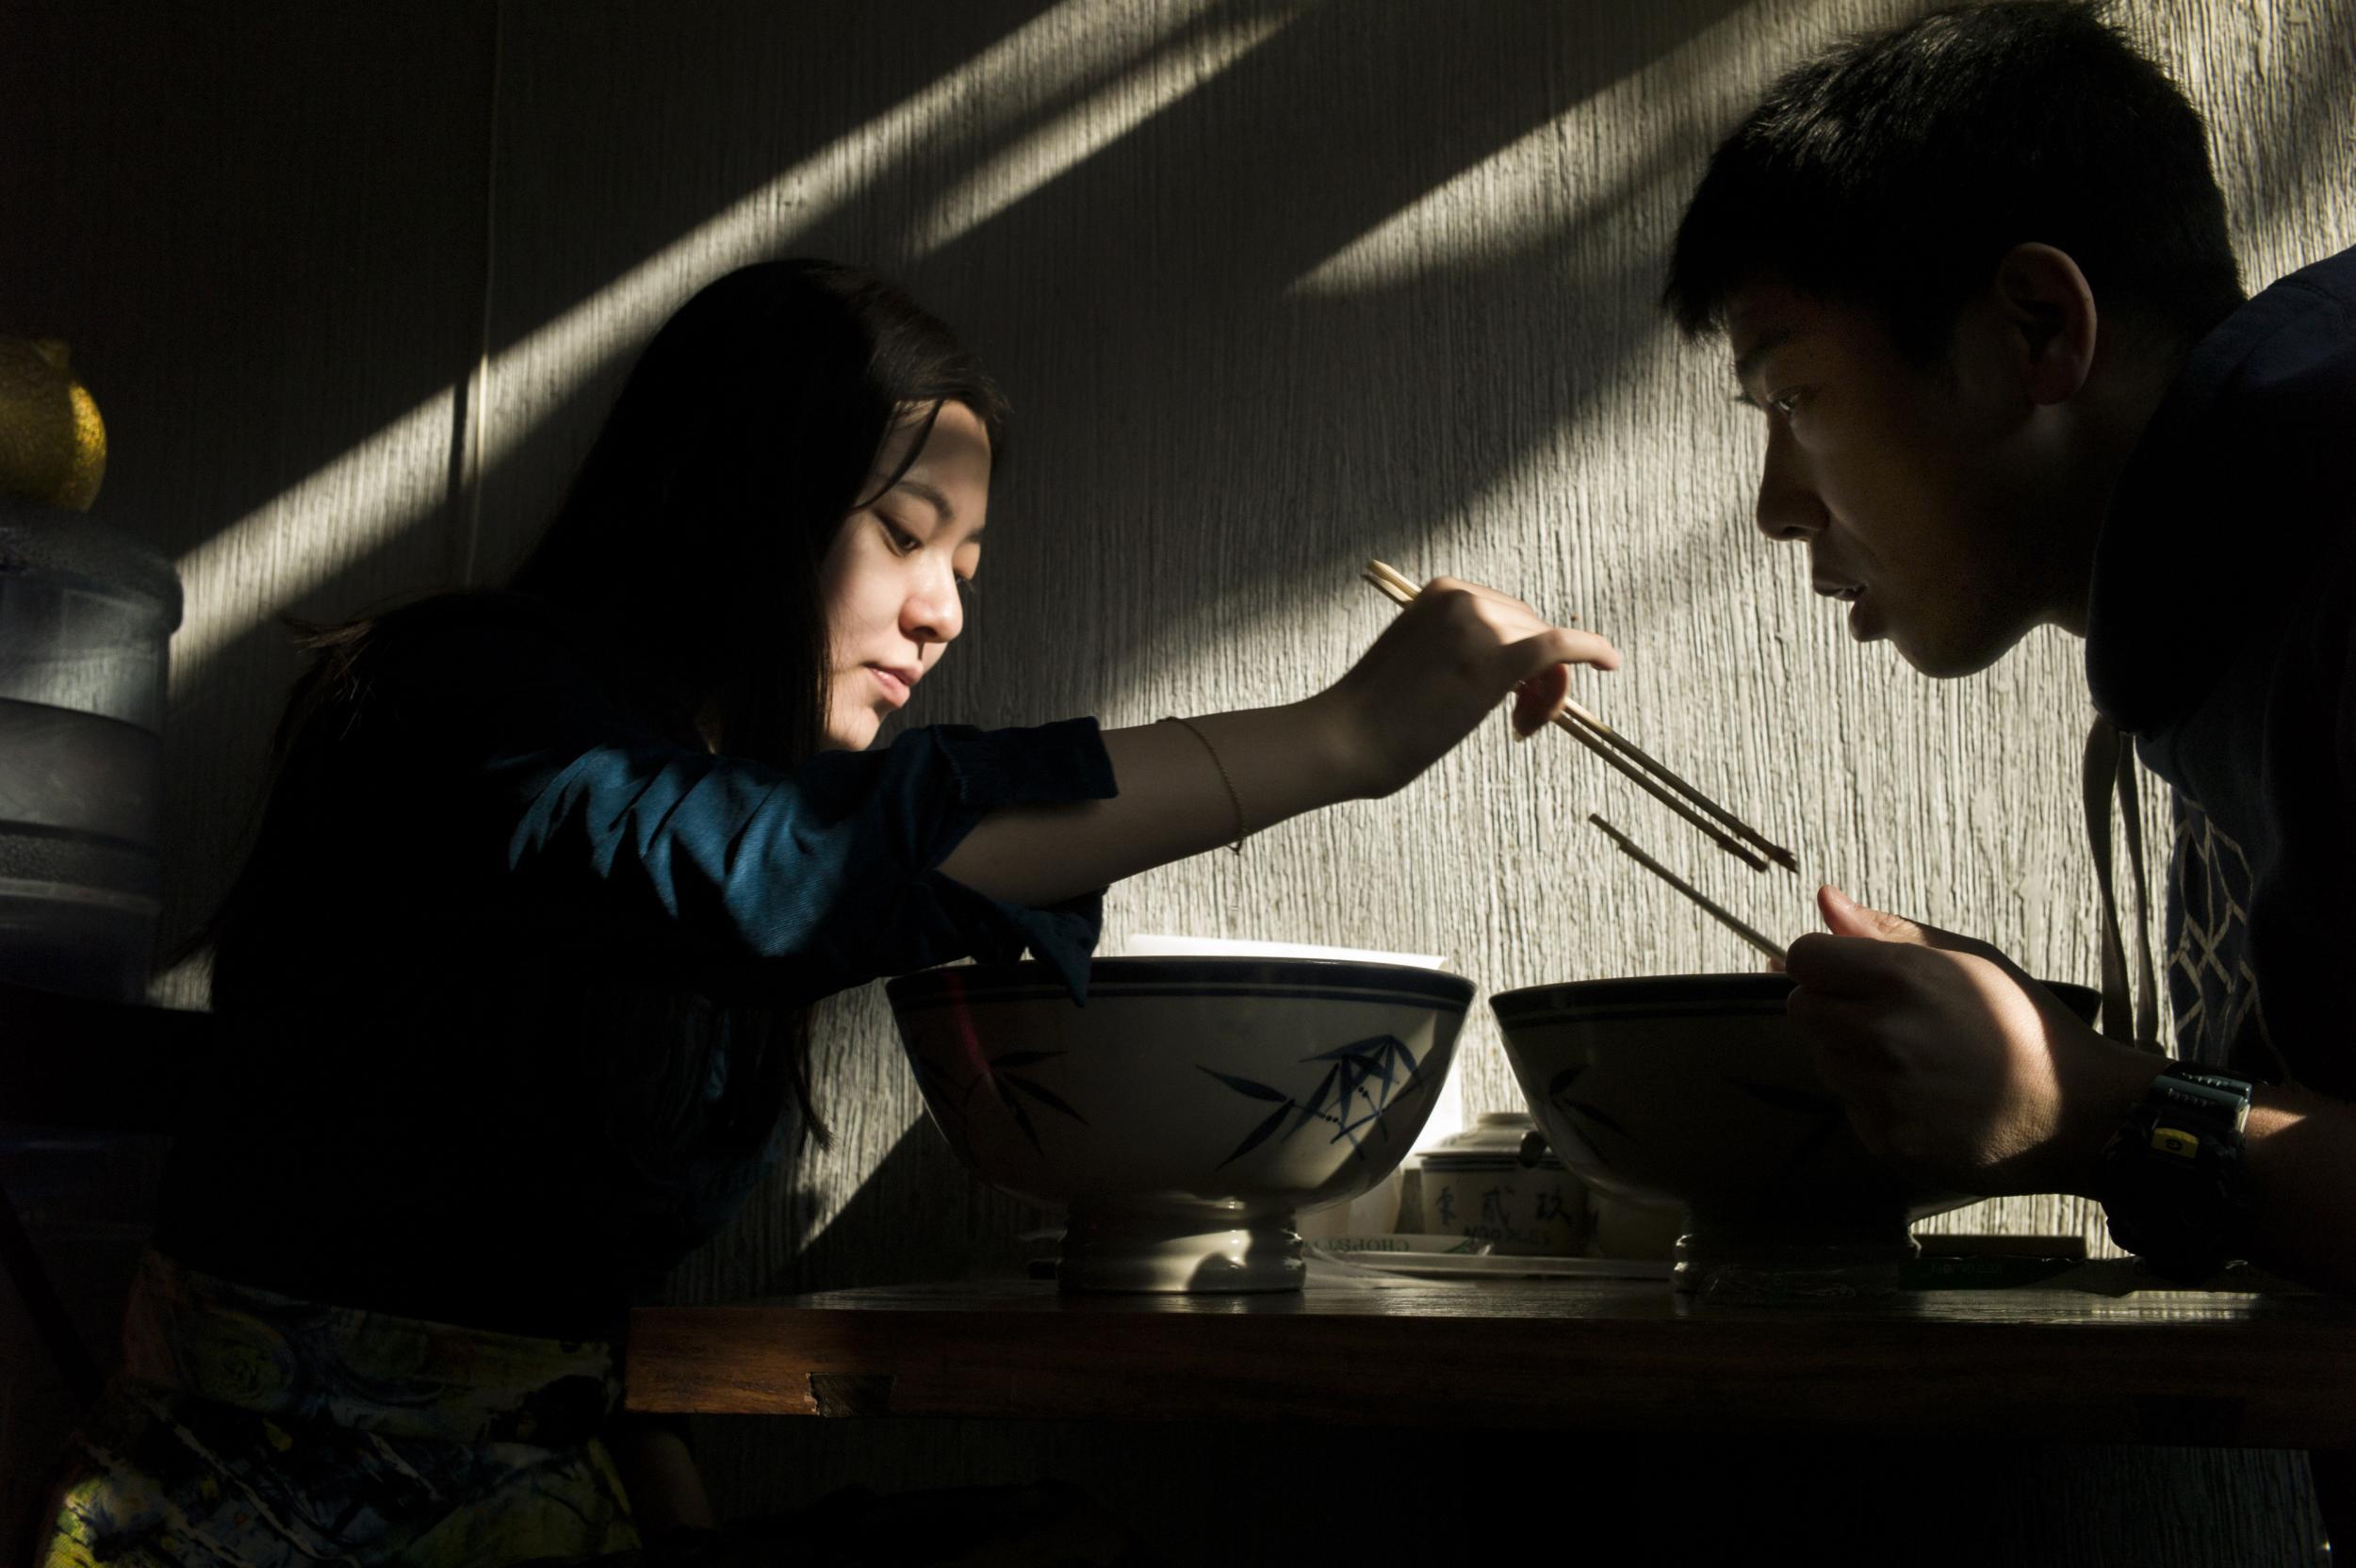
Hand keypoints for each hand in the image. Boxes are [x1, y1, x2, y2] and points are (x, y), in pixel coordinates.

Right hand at [1317, 576, 1618, 798]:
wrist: (1344, 738)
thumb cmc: (1372, 714)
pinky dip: (1591, 650)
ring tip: (1524, 726)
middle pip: (1531, 628)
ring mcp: (1479, 627)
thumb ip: (1457, 649)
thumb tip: (1507, 670)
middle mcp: (1464, 599)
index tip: (1517, 697)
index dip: (1525, 655)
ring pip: (1545, 646)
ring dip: (1548, 689)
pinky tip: (1609, 662)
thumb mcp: (1417, 660)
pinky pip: (1560, 646)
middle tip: (1524, 723)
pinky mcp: (1494, 662)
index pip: (1509, 614)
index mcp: (1442, 591)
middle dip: (1539, 675)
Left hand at [1782, 886, 2161, 1195]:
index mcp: (1904, 978)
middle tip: (1886, 1015)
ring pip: (1822, 1060)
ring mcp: (1884, 1094)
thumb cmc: (2025, 1025)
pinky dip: (1872, 1098)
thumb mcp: (1969, 959)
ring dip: (1849, 1054)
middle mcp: (1885, 1036)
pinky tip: (1923, 1096)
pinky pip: (1849, 1105)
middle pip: (1801, 1010)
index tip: (1850, 971)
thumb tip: (1825, 899)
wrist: (2077, 1114)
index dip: (1824, 961)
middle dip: (1830, 1006)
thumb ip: (1887, 930)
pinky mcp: (1888, 1141)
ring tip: (1915, 1058)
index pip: (1805, 957)